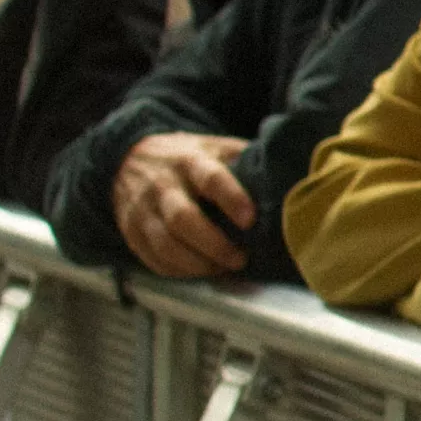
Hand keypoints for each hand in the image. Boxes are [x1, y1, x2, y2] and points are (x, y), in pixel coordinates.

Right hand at [110, 132, 253, 276]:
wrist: (131, 158)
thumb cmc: (189, 158)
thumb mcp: (217, 148)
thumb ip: (247, 161)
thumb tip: (289, 178)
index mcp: (189, 161)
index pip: (210, 178)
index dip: (232, 198)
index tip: (250, 220)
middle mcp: (161, 185)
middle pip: (183, 219)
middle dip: (214, 245)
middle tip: (241, 259)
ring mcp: (142, 210)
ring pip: (165, 245)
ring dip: (198, 264)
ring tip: (224, 268)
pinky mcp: (131, 232)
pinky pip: (153, 260)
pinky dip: (179, 271)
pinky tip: (201, 271)